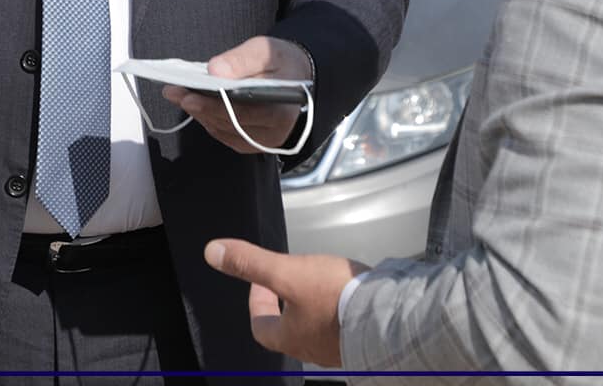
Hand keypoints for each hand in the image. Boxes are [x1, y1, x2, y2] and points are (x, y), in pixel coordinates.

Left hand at [162, 35, 309, 154]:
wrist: (299, 77)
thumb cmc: (282, 62)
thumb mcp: (265, 50)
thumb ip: (241, 59)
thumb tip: (214, 70)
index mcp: (282, 110)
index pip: (243, 113)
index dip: (213, 105)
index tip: (188, 94)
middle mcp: (275, 132)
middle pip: (229, 123)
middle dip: (199, 107)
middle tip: (174, 92)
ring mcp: (264, 141)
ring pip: (224, 131)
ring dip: (200, 113)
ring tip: (179, 95)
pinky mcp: (254, 143)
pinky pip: (226, 135)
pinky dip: (210, 120)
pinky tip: (197, 106)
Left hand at [203, 238, 365, 367]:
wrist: (388, 316)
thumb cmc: (338, 300)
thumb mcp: (288, 272)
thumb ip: (251, 263)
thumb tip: (214, 253)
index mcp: (290, 338)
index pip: (260, 327)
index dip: (256, 303)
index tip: (260, 281)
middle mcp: (313, 348)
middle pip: (288, 328)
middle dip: (284, 302)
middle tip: (287, 279)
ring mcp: (339, 346)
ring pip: (316, 326)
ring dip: (311, 305)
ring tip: (318, 280)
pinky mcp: (361, 338)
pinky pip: (342, 325)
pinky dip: (338, 308)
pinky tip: (347, 292)